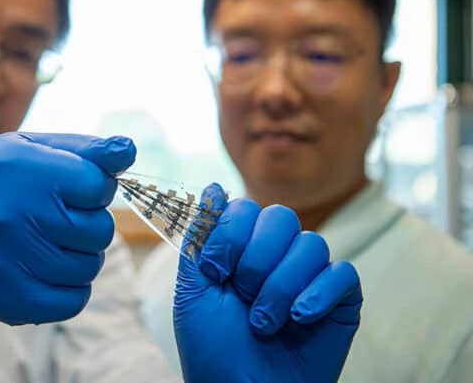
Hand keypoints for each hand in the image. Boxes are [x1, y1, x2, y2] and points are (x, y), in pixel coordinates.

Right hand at [0, 132, 134, 324]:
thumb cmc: (5, 183)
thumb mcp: (36, 149)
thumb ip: (87, 150)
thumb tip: (127, 149)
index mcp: (18, 167)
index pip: (97, 185)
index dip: (94, 188)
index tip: (74, 190)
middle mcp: (7, 213)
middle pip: (99, 230)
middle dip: (90, 224)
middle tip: (61, 219)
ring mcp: (4, 260)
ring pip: (89, 267)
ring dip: (81, 256)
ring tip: (51, 243)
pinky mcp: (6, 299)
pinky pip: (73, 302)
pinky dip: (70, 288)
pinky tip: (48, 271)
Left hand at [174, 184, 361, 382]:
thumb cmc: (213, 346)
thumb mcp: (193, 290)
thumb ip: (200, 238)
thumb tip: (211, 188)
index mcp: (242, 247)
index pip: (246, 207)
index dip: (232, 234)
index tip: (216, 270)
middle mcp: (277, 255)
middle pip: (282, 217)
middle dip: (257, 259)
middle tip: (243, 295)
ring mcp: (310, 276)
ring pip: (311, 244)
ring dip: (281, 285)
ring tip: (264, 321)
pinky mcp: (339, 300)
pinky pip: (342, 272)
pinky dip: (318, 294)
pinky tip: (300, 319)